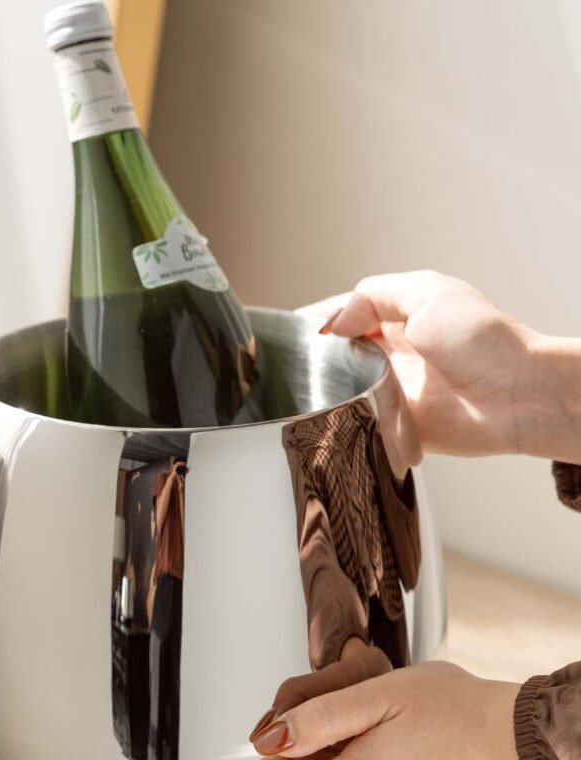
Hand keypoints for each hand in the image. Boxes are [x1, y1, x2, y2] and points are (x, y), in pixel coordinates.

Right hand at [303, 270, 580, 463]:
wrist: (516, 398)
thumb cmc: (485, 343)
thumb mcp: (428, 293)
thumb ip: (375, 296)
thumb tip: (334, 323)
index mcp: (397, 316)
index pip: (342, 315)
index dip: (314, 323)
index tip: (284, 333)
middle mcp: (390, 352)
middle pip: (333, 354)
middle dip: (312, 358)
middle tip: (292, 364)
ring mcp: (390, 389)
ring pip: (339, 390)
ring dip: (325, 390)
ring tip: (305, 391)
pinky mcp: (393, 424)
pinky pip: (356, 424)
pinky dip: (341, 421)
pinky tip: (326, 417)